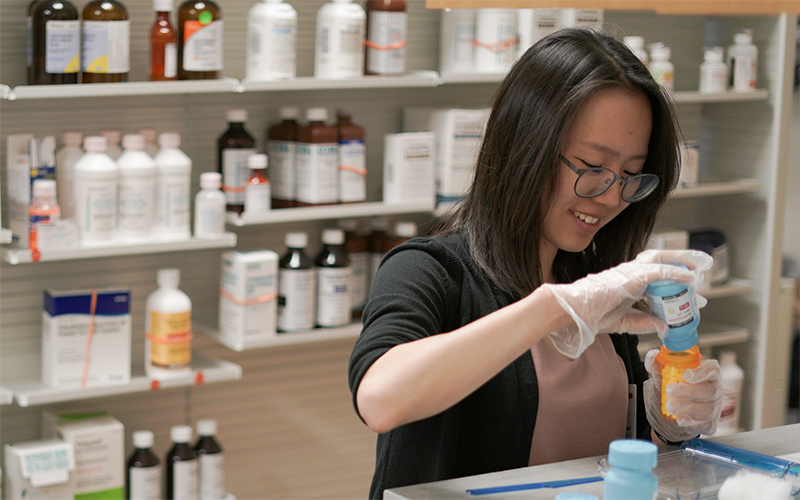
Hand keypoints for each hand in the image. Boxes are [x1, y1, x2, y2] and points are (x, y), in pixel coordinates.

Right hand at [541, 249, 712, 357]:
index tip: (693, 293)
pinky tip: (688, 276)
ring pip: (659, 261)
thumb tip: (664, 328)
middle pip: (659, 262)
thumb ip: (642, 324)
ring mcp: (629, 273)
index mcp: (626, 284)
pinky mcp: (629, 277)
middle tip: (698, 273)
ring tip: (697, 266)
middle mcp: (629, 274)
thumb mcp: (622, 323)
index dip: (675, 283)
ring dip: (679, 262)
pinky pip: (656, 271)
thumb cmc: (589, 314)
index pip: (655, 279)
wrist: (572, 311)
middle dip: (679, 264)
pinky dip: (673, 272)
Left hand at [644, 349, 722, 441]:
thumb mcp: (662, 373)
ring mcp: (714, 406)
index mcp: (707, 373)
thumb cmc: (672, 386)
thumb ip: (656, 363)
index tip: (686, 375)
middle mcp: (714, 389)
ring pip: (708, 409)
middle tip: (670, 390)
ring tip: (670, 406)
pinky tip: (680, 418)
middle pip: (711, 391)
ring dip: (687, 408)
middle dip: (689, 391)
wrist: (669, 409)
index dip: (702, 372)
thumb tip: (653, 355)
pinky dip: (691, 422)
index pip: (712, 370)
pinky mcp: (710, 422)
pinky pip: (705, 423)